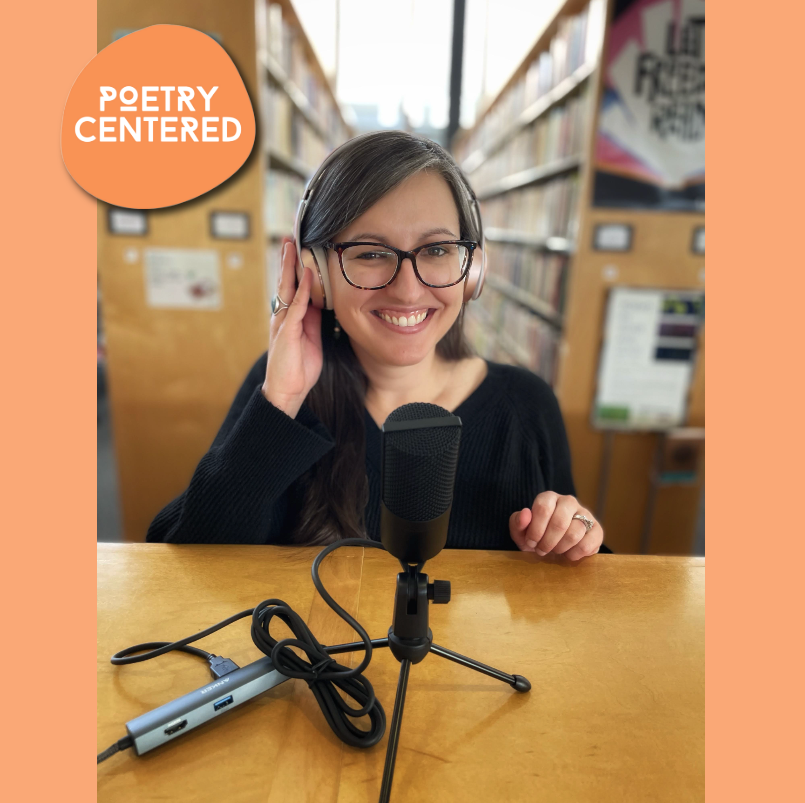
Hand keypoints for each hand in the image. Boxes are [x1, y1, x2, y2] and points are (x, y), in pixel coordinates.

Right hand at [263, 241, 322, 417]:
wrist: (288, 391)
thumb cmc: (298, 368)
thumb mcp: (311, 339)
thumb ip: (313, 320)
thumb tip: (321, 302)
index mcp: (290, 317)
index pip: (293, 286)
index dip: (295, 267)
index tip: (298, 247)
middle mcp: (283, 316)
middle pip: (286, 282)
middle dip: (288, 259)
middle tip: (290, 236)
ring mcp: (283, 323)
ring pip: (287, 289)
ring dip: (290, 267)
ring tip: (292, 246)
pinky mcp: (287, 333)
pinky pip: (296, 308)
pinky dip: (302, 291)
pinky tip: (306, 276)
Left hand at [509, 492, 602, 560]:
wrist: (555, 548)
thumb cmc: (537, 537)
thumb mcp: (521, 532)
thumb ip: (517, 522)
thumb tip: (526, 513)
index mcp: (549, 497)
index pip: (543, 508)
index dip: (535, 530)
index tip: (531, 542)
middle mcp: (568, 501)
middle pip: (559, 522)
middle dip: (547, 542)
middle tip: (542, 551)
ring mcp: (585, 514)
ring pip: (574, 533)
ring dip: (560, 549)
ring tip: (555, 551)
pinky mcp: (596, 529)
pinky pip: (588, 544)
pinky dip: (575, 554)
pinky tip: (568, 555)